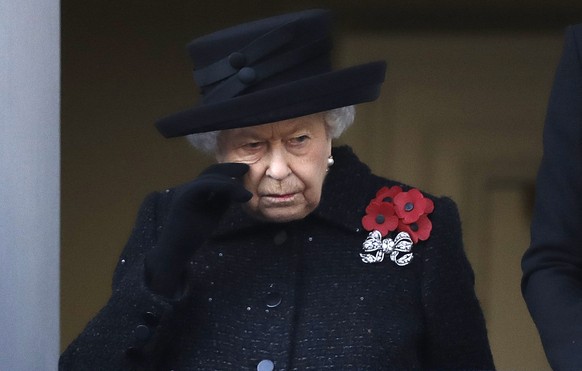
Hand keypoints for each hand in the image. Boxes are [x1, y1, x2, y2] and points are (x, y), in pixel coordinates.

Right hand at [145, 163, 251, 296]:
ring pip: (209, 178)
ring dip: (230, 183)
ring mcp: (185, 191)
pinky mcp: (183, 198)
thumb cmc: (193, 235)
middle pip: (211, 171)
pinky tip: (235, 192)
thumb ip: (223, 200)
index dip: (228, 170)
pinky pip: (204, 186)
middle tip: (247, 169)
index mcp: (195, 191)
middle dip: (230, 169)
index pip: (212, 175)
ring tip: (245, 194)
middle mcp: (189, 188)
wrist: (176, 251)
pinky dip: (222, 186)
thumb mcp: (214, 214)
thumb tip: (236, 189)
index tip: (245, 170)